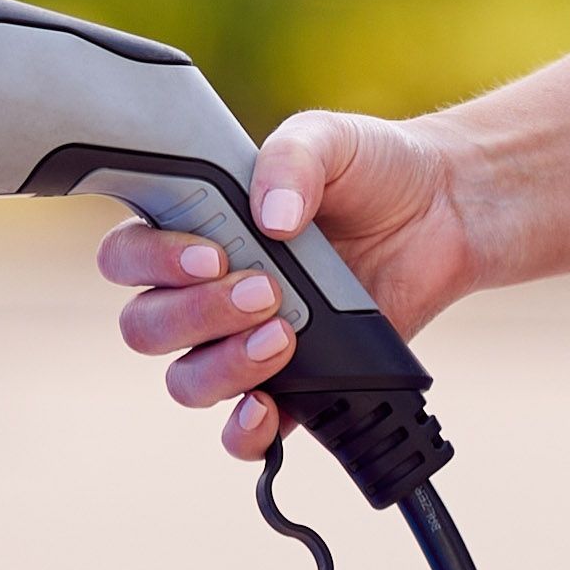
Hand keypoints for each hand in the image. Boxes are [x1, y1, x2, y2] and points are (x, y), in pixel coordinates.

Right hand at [94, 110, 476, 460]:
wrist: (441, 212)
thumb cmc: (371, 169)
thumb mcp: (329, 140)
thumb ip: (291, 159)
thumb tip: (272, 217)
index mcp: (196, 226)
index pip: (129, 255)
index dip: (151, 262)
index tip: (209, 255)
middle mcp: (206, 290)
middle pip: (147, 327)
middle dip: (197, 314)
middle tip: (263, 290)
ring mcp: (244, 341)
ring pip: (187, 380)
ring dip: (224, 366)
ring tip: (284, 336)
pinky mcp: (292, 385)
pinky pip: (244, 429)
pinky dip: (244, 429)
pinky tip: (268, 407)